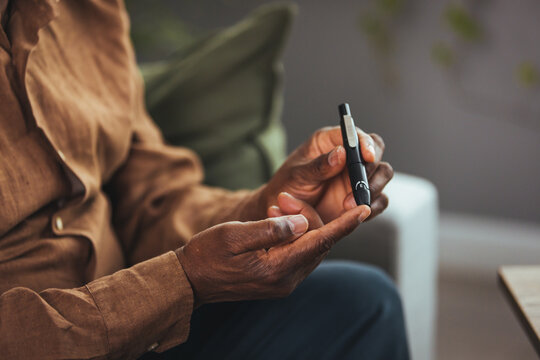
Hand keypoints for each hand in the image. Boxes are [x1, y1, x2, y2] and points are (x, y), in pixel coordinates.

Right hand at [176, 204, 370, 306]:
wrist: (190, 280)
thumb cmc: (207, 254)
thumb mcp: (234, 235)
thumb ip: (270, 229)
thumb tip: (302, 222)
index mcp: (276, 269)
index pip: (319, 242)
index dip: (344, 224)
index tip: (364, 209)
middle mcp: (285, 280)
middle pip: (316, 244)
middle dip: (314, 217)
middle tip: (288, 198)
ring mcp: (283, 283)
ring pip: (309, 249)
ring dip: (305, 226)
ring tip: (281, 206)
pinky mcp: (279, 281)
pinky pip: (299, 255)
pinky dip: (298, 237)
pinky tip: (285, 223)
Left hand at [263, 127, 392, 222]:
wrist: (285, 213)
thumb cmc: (286, 186)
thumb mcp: (297, 175)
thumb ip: (318, 166)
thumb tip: (341, 153)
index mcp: (330, 141)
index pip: (355, 134)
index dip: (365, 142)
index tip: (367, 156)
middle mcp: (348, 156)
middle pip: (376, 151)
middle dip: (373, 168)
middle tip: (360, 186)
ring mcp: (357, 177)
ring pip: (382, 174)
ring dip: (374, 188)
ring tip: (350, 204)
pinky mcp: (362, 197)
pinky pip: (379, 199)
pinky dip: (374, 206)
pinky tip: (360, 213)